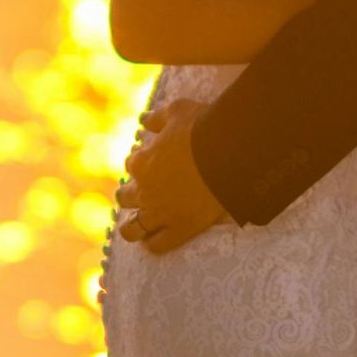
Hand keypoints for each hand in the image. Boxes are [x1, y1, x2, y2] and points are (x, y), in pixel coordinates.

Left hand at [117, 100, 229, 254]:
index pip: (132, 165)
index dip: (142, 163)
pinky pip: (156, 245)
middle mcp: (145, 191)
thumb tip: (143, 120)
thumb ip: (157, 117)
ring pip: (132, 229)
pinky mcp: (180, 229)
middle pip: (125, 198)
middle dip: (131, 195)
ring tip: (137, 225)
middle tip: (147, 192)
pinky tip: (154, 239)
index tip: (155, 163)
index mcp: (142, 163)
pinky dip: (152, 243)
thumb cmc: (203, 127)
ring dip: (132, 226)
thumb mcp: (177, 111)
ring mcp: (161, 214)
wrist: (231, 153)